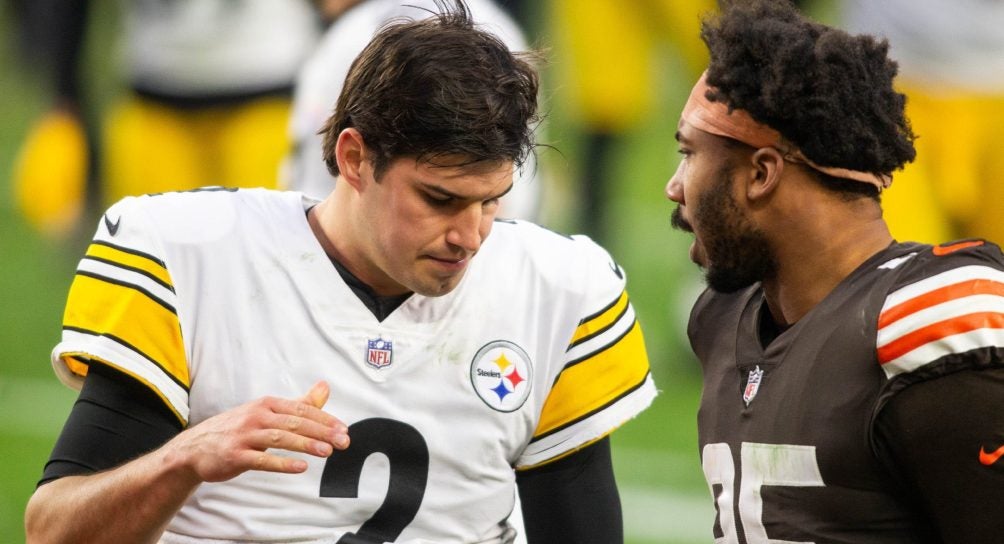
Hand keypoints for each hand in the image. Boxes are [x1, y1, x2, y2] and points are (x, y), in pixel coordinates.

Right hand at [163, 381, 349, 483]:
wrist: (195, 448)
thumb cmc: (238, 429)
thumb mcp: (268, 412)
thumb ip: (299, 404)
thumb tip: (325, 388)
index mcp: (267, 404)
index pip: (301, 409)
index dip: (324, 419)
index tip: (344, 430)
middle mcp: (256, 416)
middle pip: (294, 422)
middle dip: (321, 431)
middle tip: (343, 441)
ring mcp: (245, 436)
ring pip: (280, 438)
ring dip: (306, 444)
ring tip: (327, 452)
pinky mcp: (235, 456)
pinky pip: (262, 459)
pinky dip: (282, 463)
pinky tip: (300, 467)